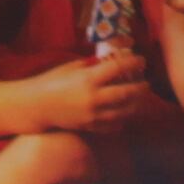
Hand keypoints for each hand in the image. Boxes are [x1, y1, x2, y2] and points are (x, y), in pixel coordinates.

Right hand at [46, 51, 162, 130]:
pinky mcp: (90, 127)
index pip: (119, 68)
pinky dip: (122, 119)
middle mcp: (94, 98)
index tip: (141, 60)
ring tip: (139, 97)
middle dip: (141, 87)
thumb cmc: (52, 81)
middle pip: (127, 92)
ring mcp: (93, 115)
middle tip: (146, 82)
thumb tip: (113, 56)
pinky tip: (124, 112)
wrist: (37, 106)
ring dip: (136, 103)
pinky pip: (113, 125)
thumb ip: (93, 63)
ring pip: (124, 112)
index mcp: (88, 79)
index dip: (133, 62)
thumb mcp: (72, 66)